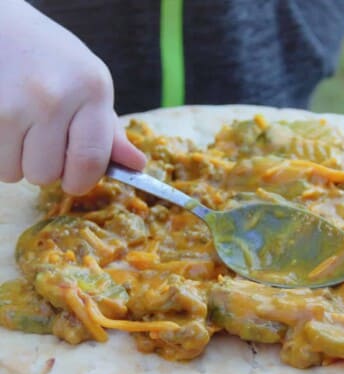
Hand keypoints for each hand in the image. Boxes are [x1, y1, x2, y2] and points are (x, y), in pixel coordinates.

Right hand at [0, 1, 145, 194]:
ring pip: (14, 173)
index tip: (76, 180)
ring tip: (23, 128)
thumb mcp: (91, 87)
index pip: (90, 161)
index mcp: (91, 91)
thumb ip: (111, 132)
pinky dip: (1, 152)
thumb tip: (137, 165)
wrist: (3, 28)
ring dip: (19, 161)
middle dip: (47, 167)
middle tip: (45, 138)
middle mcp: (51, 98)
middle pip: (47, 174)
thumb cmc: (53, 61)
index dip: (81, 181)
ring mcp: (10, 105)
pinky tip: (8, 124)